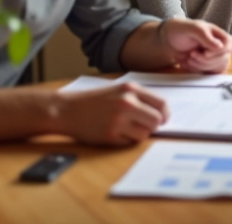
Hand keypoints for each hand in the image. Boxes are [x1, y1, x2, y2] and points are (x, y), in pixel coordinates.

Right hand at [54, 82, 168, 145]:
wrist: (66, 109)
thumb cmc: (93, 101)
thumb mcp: (117, 90)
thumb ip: (138, 98)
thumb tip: (161, 114)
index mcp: (130, 89)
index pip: (161, 104)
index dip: (165, 114)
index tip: (162, 119)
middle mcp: (127, 102)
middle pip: (157, 120)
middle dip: (153, 126)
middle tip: (143, 126)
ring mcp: (119, 120)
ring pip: (145, 133)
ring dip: (139, 134)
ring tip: (125, 129)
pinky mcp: (111, 135)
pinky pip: (130, 142)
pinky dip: (126, 140)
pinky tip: (114, 133)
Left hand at [161, 18, 231, 72]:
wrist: (170, 39)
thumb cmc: (183, 29)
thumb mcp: (193, 29)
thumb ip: (206, 37)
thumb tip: (220, 47)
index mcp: (222, 37)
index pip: (227, 48)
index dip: (217, 53)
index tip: (205, 53)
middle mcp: (222, 50)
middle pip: (222, 61)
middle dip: (204, 60)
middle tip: (191, 53)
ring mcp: (216, 60)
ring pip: (215, 70)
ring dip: (199, 66)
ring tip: (188, 57)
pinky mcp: (208, 69)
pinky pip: (207, 75)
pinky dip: (195, 70)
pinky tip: (188, 63)